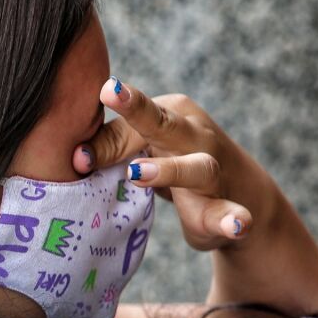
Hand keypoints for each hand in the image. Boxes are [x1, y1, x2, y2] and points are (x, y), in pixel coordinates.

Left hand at [73, 79, 284, 251]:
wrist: (241, 195)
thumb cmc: (175, 163)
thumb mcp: (144, 150)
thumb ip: (114, 148)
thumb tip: (76, 157)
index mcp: (170, 115)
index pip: (130, 124)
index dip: (102, 141)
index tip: (76, 158)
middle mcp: (194, 135)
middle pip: (164, 122)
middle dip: (137, 107)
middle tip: (109, 92)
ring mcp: (213, 170)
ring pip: (196, 167)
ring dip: (168, 170)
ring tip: (136, 174)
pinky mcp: (223, 208)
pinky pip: (228, 213)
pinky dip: (234, 218)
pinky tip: (239, 225)